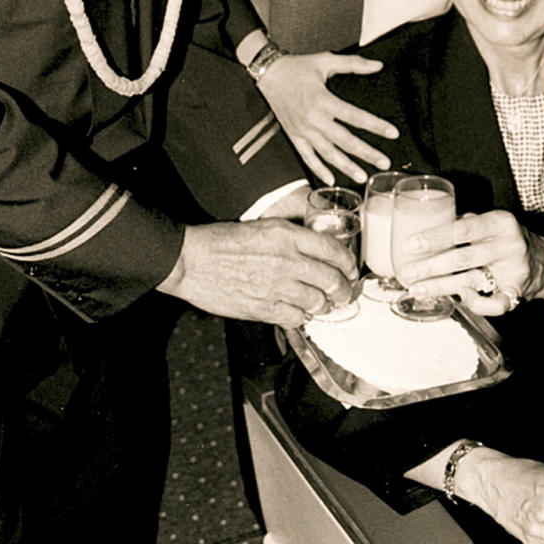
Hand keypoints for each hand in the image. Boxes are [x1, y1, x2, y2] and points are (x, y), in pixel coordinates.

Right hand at [157, 218, 358, 328]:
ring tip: (322, 305)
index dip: (349, 263)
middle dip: (343, 290)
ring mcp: (276, 286)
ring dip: (323, 306)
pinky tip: (300, 313)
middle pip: (331, 280)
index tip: (351, 270)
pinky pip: (296, 318)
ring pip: (317, 302)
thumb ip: (291, 238)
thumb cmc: (222, 240)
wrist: (193, 260)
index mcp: (287, 235)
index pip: (333, 250)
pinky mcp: (264, 308)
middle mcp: (287, 260)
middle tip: (344, 294)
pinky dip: (302, 317)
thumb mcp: (263, 226)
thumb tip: (315, 252)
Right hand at [257, 52, 395, 184]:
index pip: (354, 116)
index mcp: (322, 99)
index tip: (392, 133)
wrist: (268, 74)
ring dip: (346, 166)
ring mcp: (303, 130)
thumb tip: (377, 65)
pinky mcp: (294, 136)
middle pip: (345, 140)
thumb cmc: (297, 66)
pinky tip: (331, 179)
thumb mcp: (325, 60)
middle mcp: (313, 118)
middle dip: (366, 153)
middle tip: (384, 162)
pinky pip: (307, 157)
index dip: (375, 125)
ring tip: (362, 176)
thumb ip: (353, 64)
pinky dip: (319, 169)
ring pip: (328, 153)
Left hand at [394, 210, 543, 315]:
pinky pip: (491, 305)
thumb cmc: (509, 238)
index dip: (434, 238)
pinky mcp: (517, 293)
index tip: (410, 245)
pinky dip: (472, 303)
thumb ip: (466, 223)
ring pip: (471, 281)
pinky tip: (457, 298)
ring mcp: (513, 271)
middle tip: (407, 273)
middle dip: (430, 267)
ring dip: (440, 287)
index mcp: (501, 222)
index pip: (462, 229)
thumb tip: (431, 226)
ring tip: (418, 289)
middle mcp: (508, 245)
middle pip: (462, 258)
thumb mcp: (493, 222)